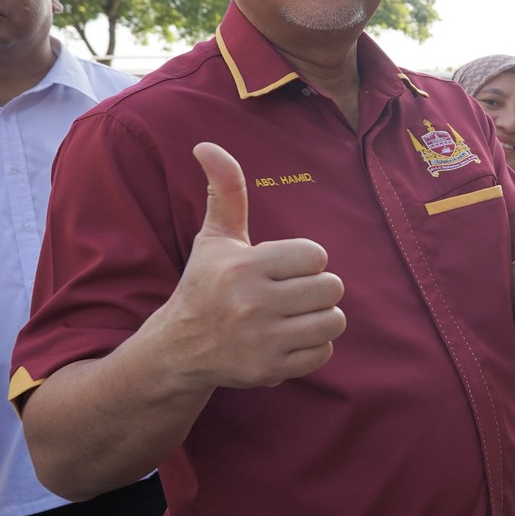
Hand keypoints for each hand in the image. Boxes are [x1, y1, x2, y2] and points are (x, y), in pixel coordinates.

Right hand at [154, 144, 347, 389]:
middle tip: (291, 293)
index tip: (281, 268)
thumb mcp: (214, 238)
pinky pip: (324, 352)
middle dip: (316, 289)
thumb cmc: (206, 285)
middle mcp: (252, 304)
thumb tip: (206, 145)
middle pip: (331, 288)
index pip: (316, 255)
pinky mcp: (270, 371)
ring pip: (334, 321)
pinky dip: (313, 346)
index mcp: (243, 267)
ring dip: (320, 317)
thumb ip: (224, 191)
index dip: (304, 260)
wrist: (180, 348)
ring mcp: (262, 341)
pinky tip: (287, 339)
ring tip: (293, 315)